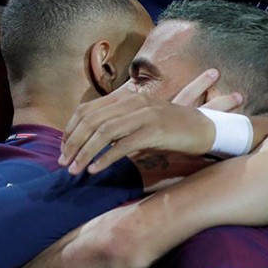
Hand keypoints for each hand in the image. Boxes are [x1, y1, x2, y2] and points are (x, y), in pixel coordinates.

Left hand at [60, 70, 225, 174]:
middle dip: (73, 142)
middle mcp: (132, 102)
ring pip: (104, 132)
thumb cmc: (168, 127)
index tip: (63, 148)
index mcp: (125, 97)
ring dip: (85, 152)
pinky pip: (123, 145)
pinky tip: (95, 169)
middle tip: (63, 162)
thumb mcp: (139, 120)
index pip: (87, 109)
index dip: (70, 129)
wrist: (204, 128)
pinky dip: (106, 158)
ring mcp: (143, 115)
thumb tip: (88, 139)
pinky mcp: (155, 131)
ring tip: (74, 169)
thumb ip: (116, 124)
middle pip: (92, 121)